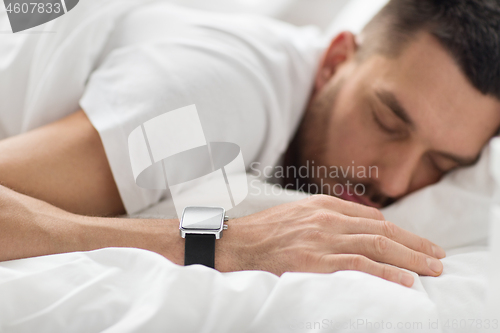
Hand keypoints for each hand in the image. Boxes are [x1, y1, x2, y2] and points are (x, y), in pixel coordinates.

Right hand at [216, 195, 445, 286]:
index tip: (415, 243)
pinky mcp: (315, 260)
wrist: (234, 244)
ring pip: (377, 246)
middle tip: (437, 256)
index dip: (399, 232)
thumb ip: (324, 220)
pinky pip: (358, 264)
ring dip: (410, 258)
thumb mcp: (296, 215)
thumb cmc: (263, 233)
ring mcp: (322, 238)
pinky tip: (404, 280)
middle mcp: (327, 218)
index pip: (371, 218)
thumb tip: (349, 232)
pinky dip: (385, 272)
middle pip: (382, 231)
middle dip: (414, 244)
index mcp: (323, 205)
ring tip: (432, 270)